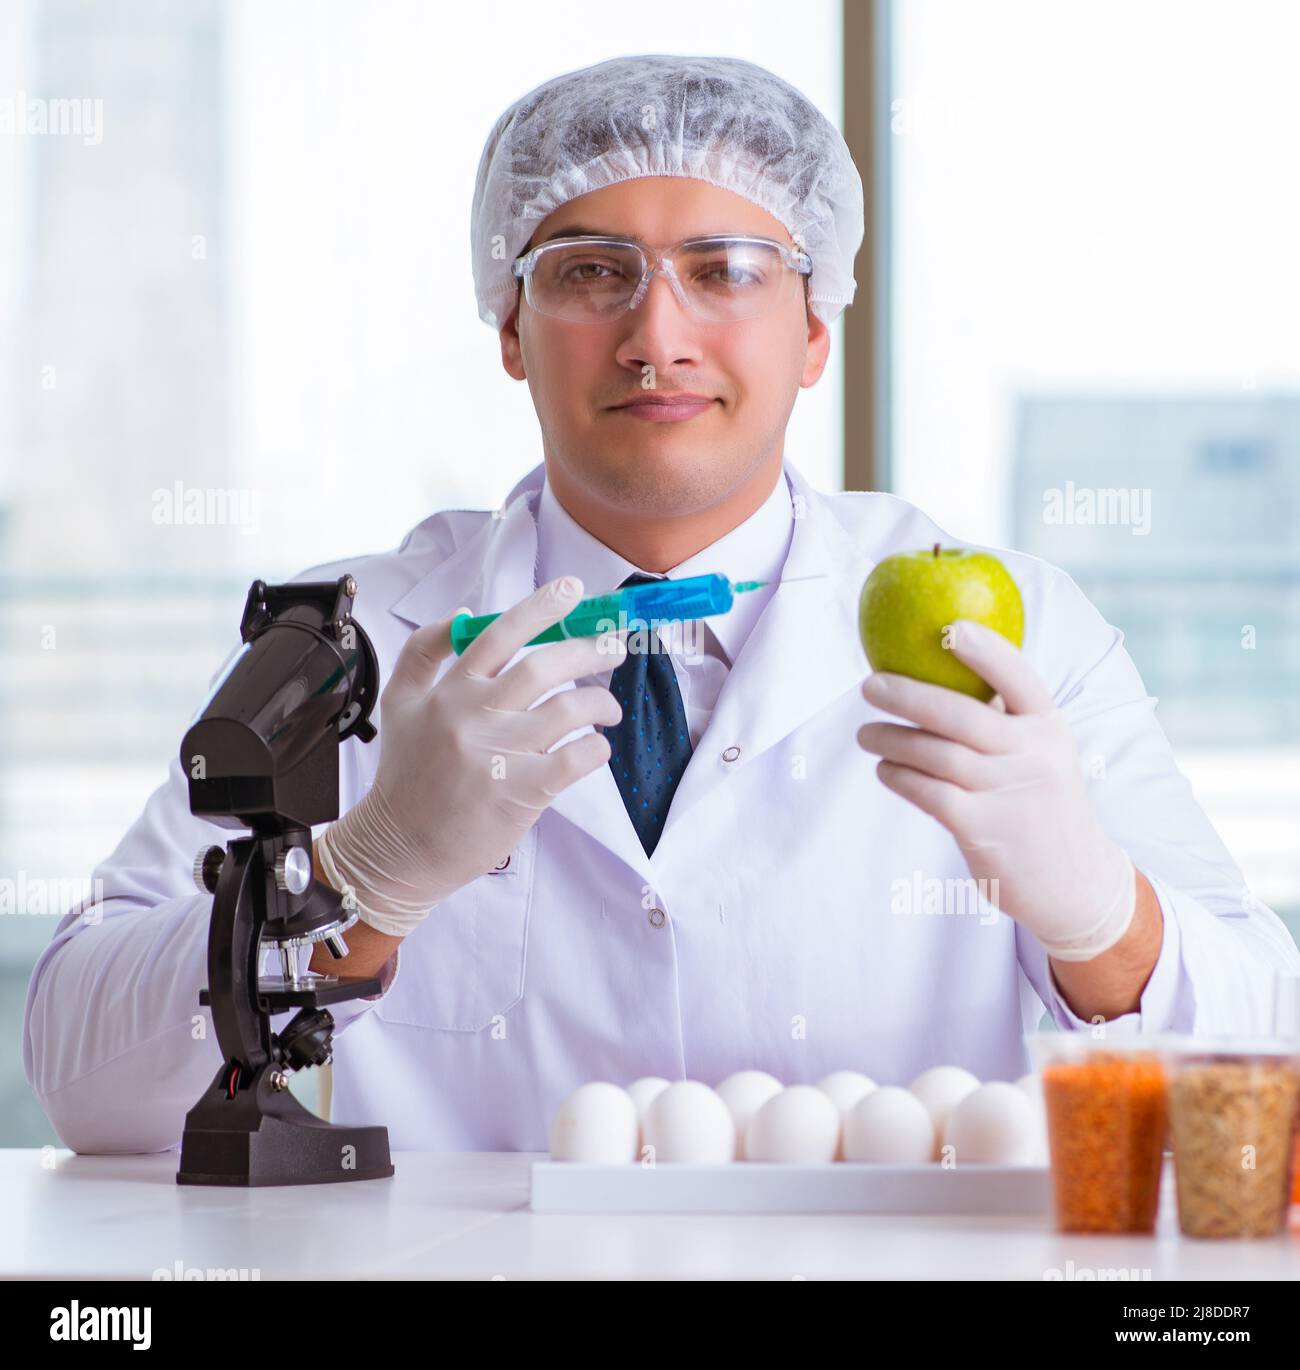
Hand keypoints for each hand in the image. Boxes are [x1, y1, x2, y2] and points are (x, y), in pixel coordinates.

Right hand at [315, 575, 626, 937]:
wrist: (399, 848)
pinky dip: (596, 747)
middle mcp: (472, 716)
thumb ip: (424, 651)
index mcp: (447, 691)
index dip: (540, 607)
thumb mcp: (399, 703)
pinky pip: (576, 757)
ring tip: (607, 710)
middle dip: (590, 649)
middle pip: (544, 665)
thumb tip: (469, 612)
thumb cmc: (407, 775)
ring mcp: (497, 755)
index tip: (571, 590)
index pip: (499, 634)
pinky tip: (596, 747)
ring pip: (569, 708)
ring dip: (601, 703)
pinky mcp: (519, 793)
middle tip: (613, 649)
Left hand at [856, 619, 1135, 960]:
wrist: (1071, 880)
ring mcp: (1009, 795)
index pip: (1020, 679)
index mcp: (1049, 727)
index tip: (949, 628)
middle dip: (908, 696)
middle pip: (961, 716)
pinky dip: (899, 777)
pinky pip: (929, 794)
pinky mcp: (983, 830)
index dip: (986, 651)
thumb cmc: (1040, 798)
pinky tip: (885, 769)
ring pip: (937, 756)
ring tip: (867, 733)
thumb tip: (943, 663)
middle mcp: (1033, 757)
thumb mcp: (1041, 751)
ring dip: (893, 740)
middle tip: (869, 685)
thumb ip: (1005, 715)